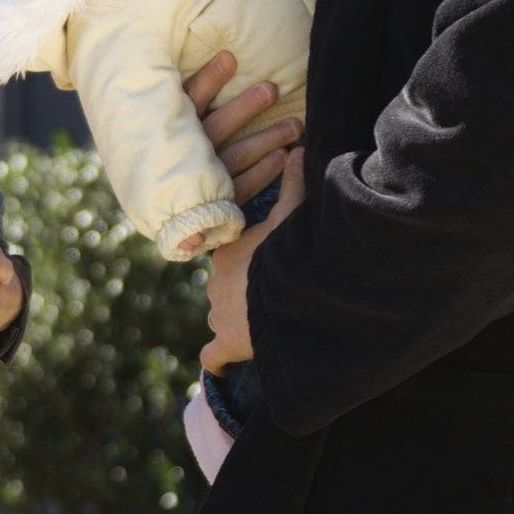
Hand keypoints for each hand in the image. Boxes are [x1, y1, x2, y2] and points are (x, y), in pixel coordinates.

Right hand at [183, 50, 302, 204]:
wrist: (168, 208)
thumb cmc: (171, 152)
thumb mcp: (168, 125)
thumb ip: (185, 101)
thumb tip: (217, 61)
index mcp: (171, 129)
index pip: (190, 100)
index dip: (209, 79)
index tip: (230, 57)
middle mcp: (186, 152)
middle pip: (218, 126)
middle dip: (245, 107)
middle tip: (272, 89)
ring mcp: (201, 179)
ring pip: (237, 156)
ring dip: (267, 139)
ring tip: (295, 126)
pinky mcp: (214, 201)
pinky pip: (242, 186)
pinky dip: (263, 173)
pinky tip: (283, 157)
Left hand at [201, 147, 305, 373]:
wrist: (282, 292)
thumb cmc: (286, 249)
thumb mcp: (292, 213)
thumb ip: (293, 184)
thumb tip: (299, 148)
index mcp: (228, 252)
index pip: (230, 259)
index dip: (245, 265)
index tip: (262, 270)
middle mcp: (216, 282)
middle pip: (224, 290)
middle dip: (241, 295)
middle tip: (269, 298)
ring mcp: (219, 314)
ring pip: (222, 319)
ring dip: (237, 323)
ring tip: (265, 327)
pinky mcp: (225, 342)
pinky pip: (213, 356)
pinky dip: (218, 361)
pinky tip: (224, 365)